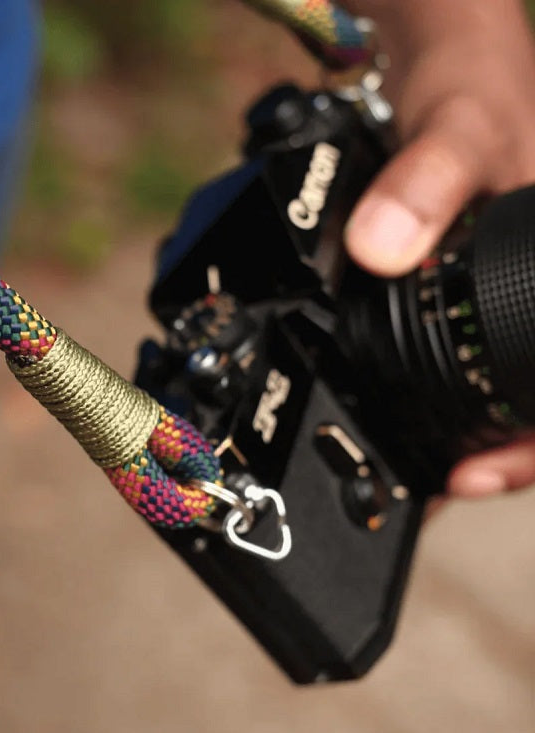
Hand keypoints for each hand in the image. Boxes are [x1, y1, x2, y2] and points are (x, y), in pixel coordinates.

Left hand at [341, 0, 534, 497]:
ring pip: (496, 396)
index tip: (472, 477)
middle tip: (419, 489)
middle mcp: (533, 307)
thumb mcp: (458, 128)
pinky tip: (395, 408)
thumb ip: (428, 178)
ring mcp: (503, 309)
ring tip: (406, 467)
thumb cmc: (480, 94)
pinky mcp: (461, 305)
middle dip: (484, 458)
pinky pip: (457, 363)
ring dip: (456, 436)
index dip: (532, 452)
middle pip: (529, 409)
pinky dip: (430, 394)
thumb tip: (380, 249)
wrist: (454, 75)